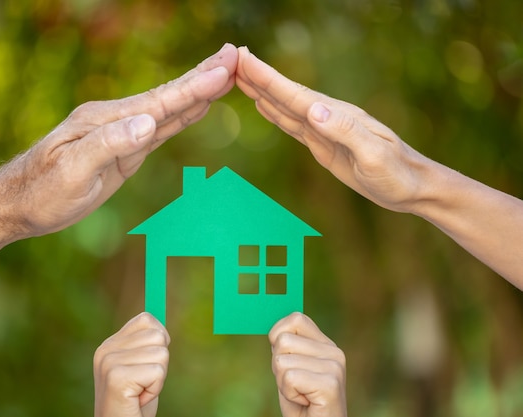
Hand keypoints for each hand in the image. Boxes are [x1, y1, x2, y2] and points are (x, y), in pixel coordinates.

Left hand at [3, 43, 237, 237]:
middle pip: (167, 96)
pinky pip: (160, 129)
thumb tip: (149, 122)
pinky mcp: (124, 150)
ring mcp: (120, 133)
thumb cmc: (41, 191)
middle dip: (202, 77)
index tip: (224, 68)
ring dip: (197, 92)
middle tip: (233, 55)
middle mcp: (115, 119)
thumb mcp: (72, 171)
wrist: (19, 204)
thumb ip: (110, 144)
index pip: (158, 101)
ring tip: (224, 73)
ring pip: (167, 109)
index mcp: (104, 120)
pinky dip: (182, 114)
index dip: (193, 87)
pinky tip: (196, 106)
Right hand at [93, 312, 169, 416]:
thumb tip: (162, 330)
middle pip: (158, 336)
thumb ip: (147, 346)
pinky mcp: (116, 378)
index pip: (146, 320)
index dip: (159, 342)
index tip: (148, 365)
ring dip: (158, 378)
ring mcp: (109, 362)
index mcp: (109, 345)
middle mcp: (105, 350)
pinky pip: (158, 372)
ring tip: (140, 391)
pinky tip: (138, 399)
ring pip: (161, 353)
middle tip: (143, 383)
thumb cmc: (134, 405)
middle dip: (160, 363)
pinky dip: (155, 389)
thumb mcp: (141, 369)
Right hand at [236, 46, 434, 214]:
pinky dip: (275, 112)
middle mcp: (328, 117)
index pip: (295, 94)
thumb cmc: (399, 175)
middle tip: (232, 59)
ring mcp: (325, 130)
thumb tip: (313, 109)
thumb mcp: (374, 156)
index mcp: (337, 116)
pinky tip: (265, 104)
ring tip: (241, 76)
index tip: (244, 59)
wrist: (413, 188)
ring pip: (286, 107)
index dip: (268, 78)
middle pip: (286, 95)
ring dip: (263, 91)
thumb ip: (345, 131)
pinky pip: (293, 125)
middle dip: (259, 77)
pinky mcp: (323, 145)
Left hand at [269, 313, 346, 416]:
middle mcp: (334, 352)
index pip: (296, 318)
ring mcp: (334, 368)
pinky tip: (304, 401)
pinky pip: (289, 378)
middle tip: (294, 384)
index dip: (278, 335)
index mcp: (326, 345)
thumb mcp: (291, 368)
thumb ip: (287, 347)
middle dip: (278, 365)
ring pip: (281, 360)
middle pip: (283, 340)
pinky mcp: (330, 385)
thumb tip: (274, 331)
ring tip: (300, 393)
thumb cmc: (301, 403)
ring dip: (282, 382)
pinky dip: (289, 394)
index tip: (284, 359)